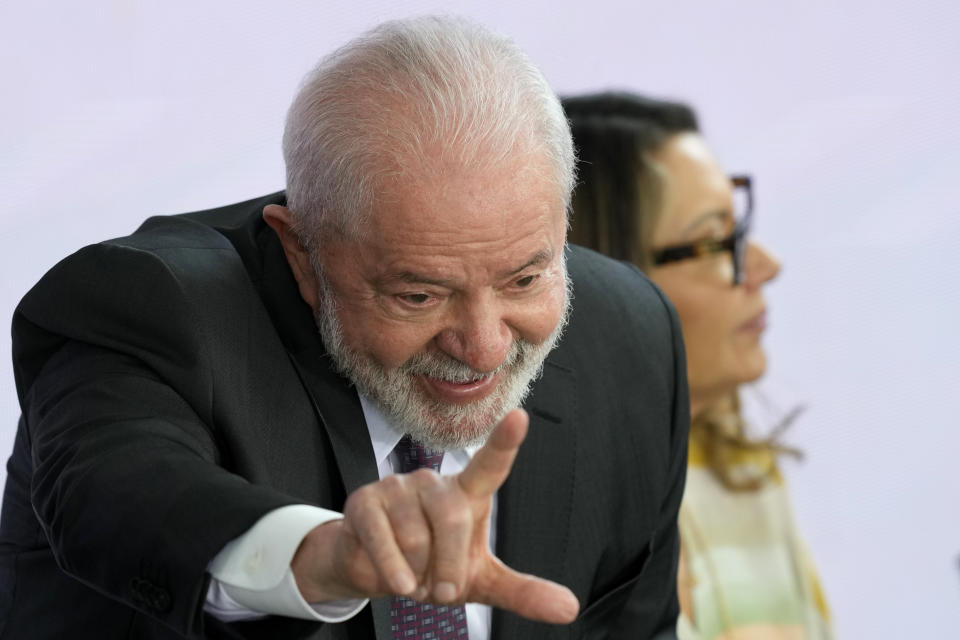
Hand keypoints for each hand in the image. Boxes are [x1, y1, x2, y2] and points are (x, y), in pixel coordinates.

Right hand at [291, 408, 578, 623]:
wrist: (373, 572)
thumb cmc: (434, 567)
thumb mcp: (480, 581)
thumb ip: (523, 591)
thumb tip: (570, 608)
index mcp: (468, 494)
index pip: (491, 465)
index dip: (505, 442)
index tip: (520, 416)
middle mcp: (435, 482)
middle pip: (454, 520)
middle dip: (449, 568)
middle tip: (440, 589)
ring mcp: (397, 487)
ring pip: (416, 538)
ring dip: (416, 575)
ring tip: (412, 577)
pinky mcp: (365, 501)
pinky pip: (382, 541)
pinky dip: (391, 571)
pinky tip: (395, 579)